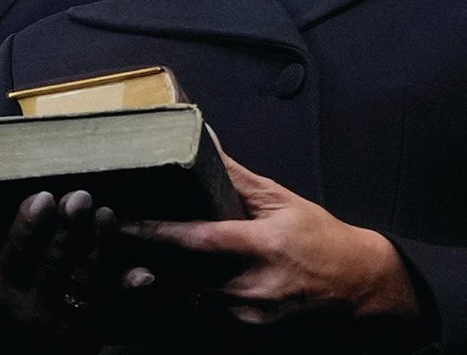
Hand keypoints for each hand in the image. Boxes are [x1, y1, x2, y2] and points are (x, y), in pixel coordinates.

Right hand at [0, 191, 143, 351]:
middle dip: (69, 229)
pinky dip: (128, 289)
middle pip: (55, 262)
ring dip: (100, 246)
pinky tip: (143, 274)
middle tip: (80, 197)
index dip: (28, 224)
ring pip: (87, 280)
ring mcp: (67, 320)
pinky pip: (113, 305)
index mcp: (1, 286)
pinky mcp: (93, 329)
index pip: (16, 252)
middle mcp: (34, 307)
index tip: (43, 196)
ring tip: (106, 215)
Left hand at [123, 151, 418, 329]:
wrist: (355, 283)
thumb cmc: (318, 235)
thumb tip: (205, 140)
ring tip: (126, 262)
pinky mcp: (248, 327)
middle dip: (149, 261)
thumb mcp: (280, 199)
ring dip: (161, 280)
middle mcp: (254, 285)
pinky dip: (184, 295)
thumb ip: (236, 176)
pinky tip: (163, 281)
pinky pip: (205, 311)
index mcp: (263, 246)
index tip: (126, 222)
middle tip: (111, 243)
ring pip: (191, 298)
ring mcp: (250, 312)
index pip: (201, 239)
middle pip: (186, 275)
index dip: (160, 232)